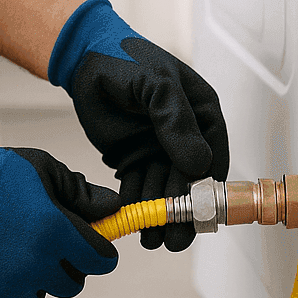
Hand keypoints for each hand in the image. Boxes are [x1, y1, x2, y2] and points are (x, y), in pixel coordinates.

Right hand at [0, 134, 121, 297]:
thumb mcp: (42, 168)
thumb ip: (82, 192)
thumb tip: (113, 208)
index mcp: (56, 232)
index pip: (101, 261)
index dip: (101, 252)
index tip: (95, 246)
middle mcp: (37, 265)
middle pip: (73, 284)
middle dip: (69, 266)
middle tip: (51, 243)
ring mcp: (10, 286)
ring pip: (40, 293)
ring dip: (36, 276)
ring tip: (14, 244)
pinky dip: (5, 285)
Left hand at [47, 0, 228, 250]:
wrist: (84, 58)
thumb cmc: (125, 58)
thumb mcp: (156, 84)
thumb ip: (175, 121)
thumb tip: (199, 163)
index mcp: (201, 113)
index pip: (213, 157)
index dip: (208, 189)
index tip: (199, 215)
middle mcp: (184, 135)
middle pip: (188, 181)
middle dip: (181, 212)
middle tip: (174, 240)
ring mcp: (158, 148)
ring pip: (163, 189)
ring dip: (159, 215)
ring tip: (152, 240)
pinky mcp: (133, 158)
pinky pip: (138, 186)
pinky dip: (136, 205)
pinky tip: (132, 223)